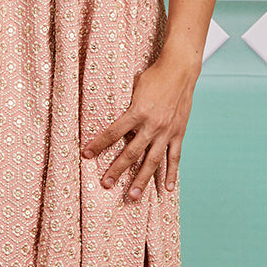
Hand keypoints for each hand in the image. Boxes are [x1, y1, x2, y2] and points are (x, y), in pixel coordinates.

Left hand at [80, 53, 199, 199]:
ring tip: (134, 196)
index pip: (113, 132)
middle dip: (117, 170)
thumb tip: (112, 119)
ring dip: (142, 180)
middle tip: (106, 185)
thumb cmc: (154, 76)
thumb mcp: (134, 87)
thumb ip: (126, 106)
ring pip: (152, 161)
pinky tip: (166, 188)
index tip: (86, 155)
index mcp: (137, 112)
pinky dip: (171, 174)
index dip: (99, 144)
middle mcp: (152, 125)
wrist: (180, 70)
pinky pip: (174, 157)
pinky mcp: (179, 133)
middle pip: (131, 153)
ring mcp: (167, 131)